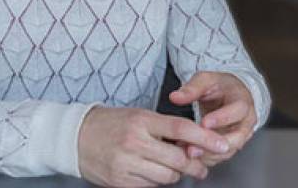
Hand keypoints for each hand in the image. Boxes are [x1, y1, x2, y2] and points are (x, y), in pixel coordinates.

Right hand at [77, 106, 231, 186]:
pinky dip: (156, 181)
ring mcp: (126, 164)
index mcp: (142, 121)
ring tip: (173, 168)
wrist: (75, 138)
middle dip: (195, 165)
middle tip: (201, 166)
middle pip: (178, 158)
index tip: (222, 144)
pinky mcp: (120, 182)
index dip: (205, 137)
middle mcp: (135, 142)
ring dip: (176, 174)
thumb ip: (165, 128)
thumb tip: (194, 143)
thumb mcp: (139, 116)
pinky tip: (152, 172)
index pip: (181, 128)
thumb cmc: (112, 124)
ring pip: (167, 176)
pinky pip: (150, 186)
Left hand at [169, 72, 256, 166]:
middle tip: (193, 147)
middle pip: (237, 138)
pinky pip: (220, 156)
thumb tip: (175, 97)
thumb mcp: (206, 80)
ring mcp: (241, 136)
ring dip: (208, 154)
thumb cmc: (220, 87)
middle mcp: (246, 121)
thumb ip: (192, 88)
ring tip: (187, 152)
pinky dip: (206, 158)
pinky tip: (189, 155)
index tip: (204, 123)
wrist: (230, 96)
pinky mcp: (231, 147)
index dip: (222, 118)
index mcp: (243, 101)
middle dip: (214, 144)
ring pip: (228, 151)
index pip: (238, 111)